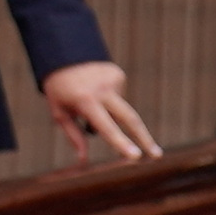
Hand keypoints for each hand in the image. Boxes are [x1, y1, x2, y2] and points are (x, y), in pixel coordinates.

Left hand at [41, 60, 156, 162]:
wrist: (62, 53)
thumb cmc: (59, 89)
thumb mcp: (59, 111)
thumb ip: (74, 135)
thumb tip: (83, 160)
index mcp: (85, 101)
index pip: (106, 126)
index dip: (121, 143)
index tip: (135, 156)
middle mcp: (102, 90)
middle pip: (130, 118)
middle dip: (144, 139)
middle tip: (156, 156)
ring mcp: (113, 80)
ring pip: (118, 110)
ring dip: (106, 113)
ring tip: (85, 100)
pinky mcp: (119, 75)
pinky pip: (117, 97)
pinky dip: (108, 100)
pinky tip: (95, 89)